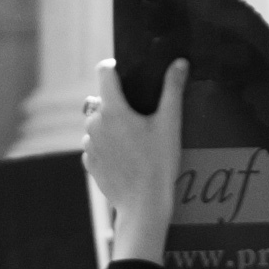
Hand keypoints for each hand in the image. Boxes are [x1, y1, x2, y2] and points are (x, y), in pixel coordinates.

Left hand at [82, 57, 186, 258]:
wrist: (143, 206)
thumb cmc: (158, 163)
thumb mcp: (170, 124)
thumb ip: (173, 89)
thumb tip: (179, 63)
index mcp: (112, 110)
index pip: (104, 72)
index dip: (114, 67)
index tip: (126, 73)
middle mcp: (94, 124)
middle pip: (102, 100)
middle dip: (118, 102)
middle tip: (141, 116)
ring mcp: (89, 145)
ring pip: (97, 123)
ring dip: (110, 125)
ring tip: (135, 140)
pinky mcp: (89, 162)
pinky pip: (95, 144)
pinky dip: (107, 144)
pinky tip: (126, 156)